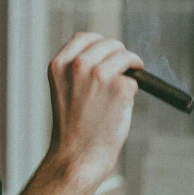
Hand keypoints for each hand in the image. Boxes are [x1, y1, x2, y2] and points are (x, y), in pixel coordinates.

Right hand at [46, 32, 142, 189]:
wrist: (77, 157)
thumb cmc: (73, 128)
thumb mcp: (65, 90)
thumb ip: (79, 70)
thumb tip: (110, 55)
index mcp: (59, 64)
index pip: (84, 37)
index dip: (99, 44)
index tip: (107, 53)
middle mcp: (78, 64)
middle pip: (109, 44)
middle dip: (119, 55)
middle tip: (126, 68)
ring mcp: (99, 74)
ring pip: (125, 56)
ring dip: (131, 67)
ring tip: (126, 86)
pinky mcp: (120, 88)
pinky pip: (134, 79)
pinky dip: (132, 92)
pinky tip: (120, 107)